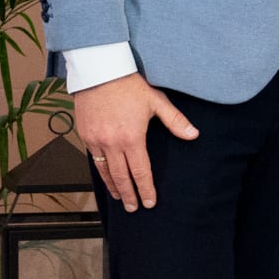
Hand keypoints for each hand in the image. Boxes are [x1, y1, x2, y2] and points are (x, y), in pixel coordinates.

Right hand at [73, 72, 198, 211]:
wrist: (99, 70)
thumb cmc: (129, 84)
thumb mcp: (156, 101)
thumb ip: (175, 121)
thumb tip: (193, 135)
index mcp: (132, 138)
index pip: (140, 171)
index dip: (145, 189)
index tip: (149, 202)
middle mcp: (112, 143)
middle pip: (121, 177)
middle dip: (128, 194)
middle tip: (133, 208)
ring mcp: (96, 140)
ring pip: (104, 171)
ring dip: (113, 186)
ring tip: (119, 197)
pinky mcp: (85, 134)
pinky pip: (93, 158)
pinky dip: (100, 171)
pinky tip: (106, 176)